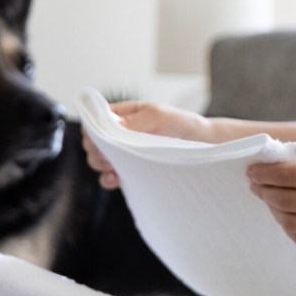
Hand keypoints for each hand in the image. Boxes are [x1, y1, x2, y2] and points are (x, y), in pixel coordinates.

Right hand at [81, 100, 209, 189]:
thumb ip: (134, 120)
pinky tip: (117, 179)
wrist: (202, 144)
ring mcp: (124, 153)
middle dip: (96, 151)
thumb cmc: (182, 124)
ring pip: (98, 160)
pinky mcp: (130, 170)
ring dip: (101, 166)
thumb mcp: (159, 115)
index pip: (94, 122)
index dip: (93, 132)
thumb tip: (110, 126)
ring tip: (114, 168)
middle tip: (109, 157)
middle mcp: (120, 134)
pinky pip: (109, 177)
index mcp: (122, 115)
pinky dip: (108, 180)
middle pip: (92, 143)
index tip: (102, 141)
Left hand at [247, 156, 295, 250]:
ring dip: (274, 211)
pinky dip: (290, 228)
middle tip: (255, 185)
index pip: (286, 176)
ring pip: (290, 222)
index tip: (252, 171)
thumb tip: (281, 165)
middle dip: (264, 191)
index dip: (264, 173)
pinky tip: (287, 218)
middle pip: (283, 199)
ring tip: (270, 201)